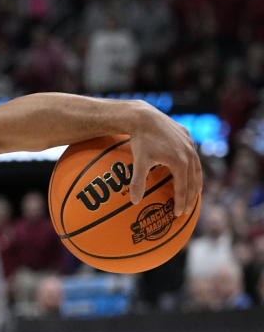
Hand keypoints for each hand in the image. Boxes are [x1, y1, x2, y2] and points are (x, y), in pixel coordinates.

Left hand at [127, 101, 202, 216]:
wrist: (144, 117)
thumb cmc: (141, 141)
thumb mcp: (139, 162)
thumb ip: (138, 182)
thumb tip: (134, 202)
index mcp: (179, 163)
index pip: (182, 188)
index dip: (181, 203)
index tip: (178, 214)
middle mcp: (189, 154)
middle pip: (193, 181)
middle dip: (191, 197)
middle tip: (188, 210)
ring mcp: (190, 144)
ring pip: (197, 168)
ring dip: (196, 183)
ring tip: (194, 194)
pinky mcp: (187, 136)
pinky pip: (193, 156)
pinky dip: (193, 167)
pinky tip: (189, 171)